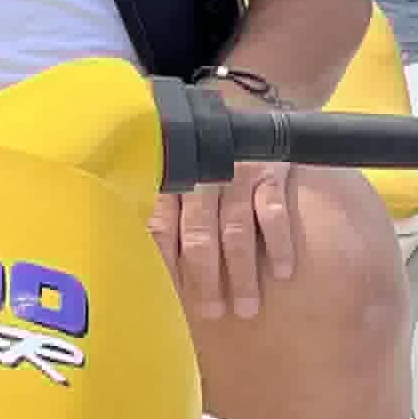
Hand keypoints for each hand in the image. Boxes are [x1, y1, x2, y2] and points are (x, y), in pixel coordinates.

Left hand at [149, 86, 297, 317]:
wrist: (249, 105)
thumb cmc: (202, 153)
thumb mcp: (177, 173)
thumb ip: (161, 209)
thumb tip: (133, 258)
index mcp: (171, 181)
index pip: (160, 227)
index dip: (163, 265)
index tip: (166, 299)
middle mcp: (201, 177)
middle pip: (199, 234)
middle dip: (205, 278)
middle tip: (212, 313)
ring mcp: (237, 173)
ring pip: (235, 229)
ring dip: (242, 272)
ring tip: (247, 307)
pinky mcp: (271, 170)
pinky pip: (273, 210)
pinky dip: (279, 243)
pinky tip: (283, 272)